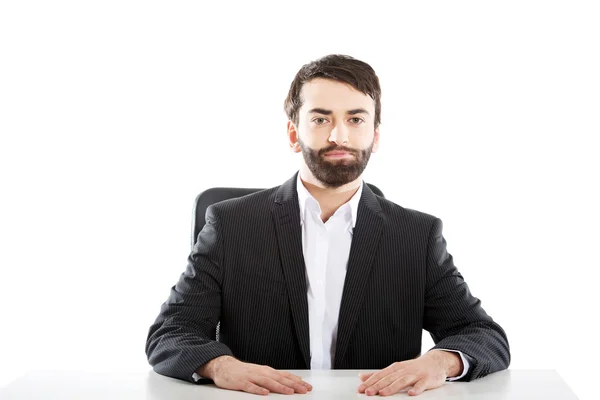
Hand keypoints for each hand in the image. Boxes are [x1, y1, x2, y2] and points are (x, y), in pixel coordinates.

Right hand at [197, 355, 312, 395]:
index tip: (307, 386)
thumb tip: (290, 382)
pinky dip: (258, 390)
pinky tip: (265, 393)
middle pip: (279, 378)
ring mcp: (251, 376)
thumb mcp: (261, 373)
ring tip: (289, 392)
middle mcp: (261, 372)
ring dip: (279, 387)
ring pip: (268, 382)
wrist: (224, 366)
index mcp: (267, 371)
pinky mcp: (241, 382)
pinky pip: (250, 387)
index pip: (285, 376)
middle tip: (304, 390)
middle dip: (293, 384)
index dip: (296, 381)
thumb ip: (274, 378)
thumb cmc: (243, 372)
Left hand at [357, 350, 462, 395]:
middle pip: (389, 378)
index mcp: (395, 368)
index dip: (370, 382)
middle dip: (377, 386)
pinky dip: (416, 389)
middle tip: (368, 392)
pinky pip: (421, 385)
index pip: (380, 375)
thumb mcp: (395, 369)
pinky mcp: (426, 379)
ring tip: (383, 393)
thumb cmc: (413, 368)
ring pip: (402, 381)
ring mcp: (415, 375)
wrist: (434, 362)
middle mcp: (404, 370)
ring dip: (392, 387)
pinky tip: (411, 393)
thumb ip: (379, 374)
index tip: (361, 389)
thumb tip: (362, 377)